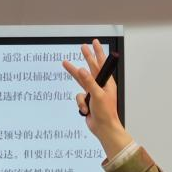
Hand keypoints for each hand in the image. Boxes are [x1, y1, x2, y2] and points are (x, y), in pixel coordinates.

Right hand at [61, 39, 132, 158]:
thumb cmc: (106, 113)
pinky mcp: (86, 101)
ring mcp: (93, 93)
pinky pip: (78, 97)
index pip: (101, 64)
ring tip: (65, 63)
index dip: (97, 52)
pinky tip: (86, 110)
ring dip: (74, 75)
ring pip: (80, 81)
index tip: (94, 43)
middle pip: (91, 68)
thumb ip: (89, 82)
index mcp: (107, 83)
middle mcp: (100, 86)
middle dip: (86, 57)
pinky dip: (80, 104)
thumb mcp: (97, 95)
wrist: (103, 129)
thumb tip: (82, 70)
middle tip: (82, 47)